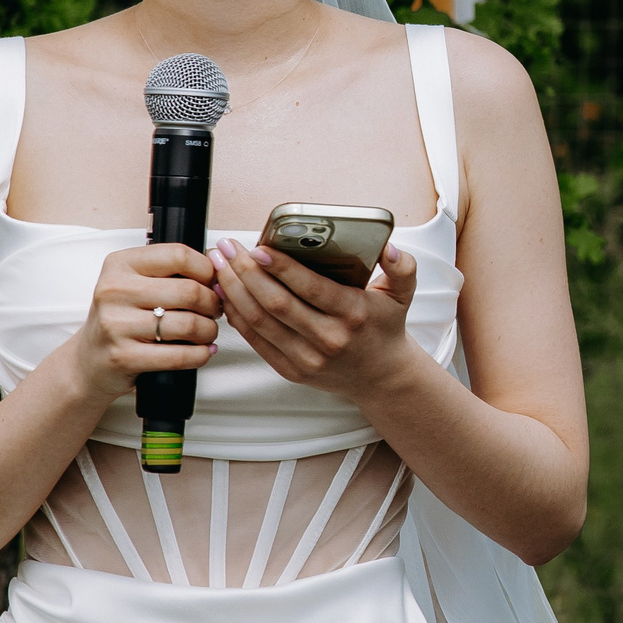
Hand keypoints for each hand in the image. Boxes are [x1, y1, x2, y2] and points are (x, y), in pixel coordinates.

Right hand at [70, 244, 219, 403]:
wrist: (88, 360)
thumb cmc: (120, 319)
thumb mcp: (135, 284)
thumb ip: (169, 272)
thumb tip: (217, 267)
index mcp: (121, 264)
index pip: (179, 255)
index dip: (206, 270)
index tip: (212, 282)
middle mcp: (114, 290)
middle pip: (189, 291)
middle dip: (213, 303)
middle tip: (214, 311)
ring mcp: (116, 324)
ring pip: (189, 324)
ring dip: (209, 330)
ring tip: (207, 332)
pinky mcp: (123, 356)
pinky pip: (179, 355)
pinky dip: (200, 354)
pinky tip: (202, 351)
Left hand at [209, 238, 429, 402]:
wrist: (381, 375)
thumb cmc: (385, 326)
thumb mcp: (402, 294)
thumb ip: (402, 267)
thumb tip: (389, 247)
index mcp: (354, 313)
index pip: (311, 288)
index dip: (281, 267)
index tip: (258, 247)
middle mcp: (329, 338)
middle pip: (277, 303)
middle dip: (245, 272)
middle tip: (227, 248)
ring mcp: (308, 358)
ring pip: (260, 321)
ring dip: (234, 291)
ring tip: (219, 265)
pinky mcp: (292, 370)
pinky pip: (256, 341)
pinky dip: (236, 315)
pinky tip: (226, 293)